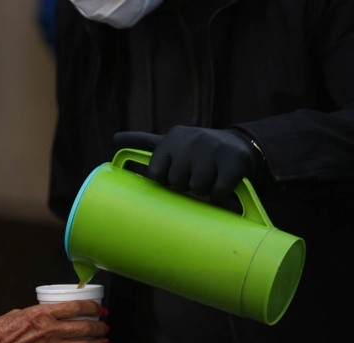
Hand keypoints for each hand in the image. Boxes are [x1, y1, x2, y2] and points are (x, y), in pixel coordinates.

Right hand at [0, 300, 108, 342]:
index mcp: (42, 314)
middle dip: (99, 327)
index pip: (76, 308)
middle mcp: (51, 331)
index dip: (92, 307)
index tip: (99, 309)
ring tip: (104, 341)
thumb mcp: (17, 312)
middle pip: (85, 328)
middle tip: (104, 326)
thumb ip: (36, 312)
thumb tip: (46, 312)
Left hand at [113, 126, 263, 199]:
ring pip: (197, 189)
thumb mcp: (171, 142)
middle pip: (176, 183)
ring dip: (202, 190)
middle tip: (194, 173)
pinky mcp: (233, 161)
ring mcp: (213, 149)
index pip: (155, 173)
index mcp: (172, 137)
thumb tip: (114, 138)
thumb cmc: (196, 150)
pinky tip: (222, 180)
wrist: (239, 145)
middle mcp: (192, 140)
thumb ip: (144, 142)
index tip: (172, 173)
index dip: (164, 179)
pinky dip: (219, 194)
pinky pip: (217, 192)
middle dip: (184, 185)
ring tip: (209, 175)